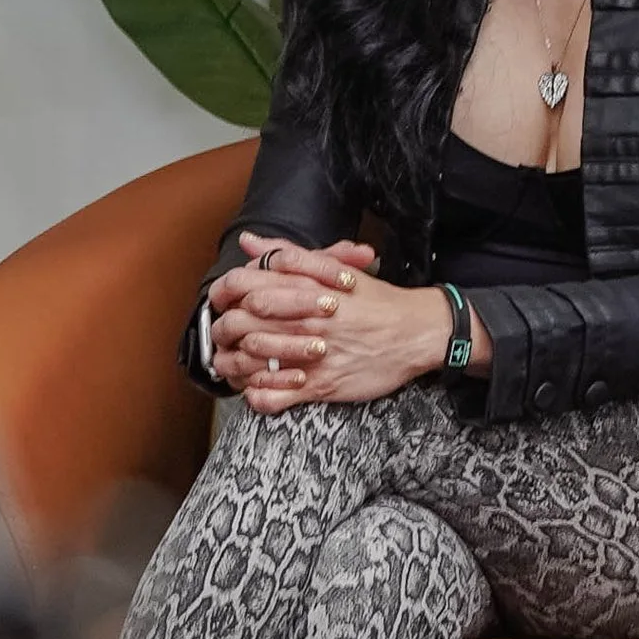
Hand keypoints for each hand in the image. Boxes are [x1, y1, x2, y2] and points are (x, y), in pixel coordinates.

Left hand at [208, 236, 468, 412]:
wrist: (417, 332)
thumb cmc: (375, 300)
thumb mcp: (333, 268)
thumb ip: (287, 254)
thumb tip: (248, 242)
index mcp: (303, 287)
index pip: (241, 284)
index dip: (221, 293)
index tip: (220, 301)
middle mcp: (303, 319)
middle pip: (238, 322)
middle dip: (221, 329)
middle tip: (223, 334)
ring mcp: (311, 354)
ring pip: (250, 360)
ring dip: (232, 363)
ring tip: (232, 362)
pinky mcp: (321, 384)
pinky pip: (273, 396)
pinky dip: (257, 395)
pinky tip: (256, 388)